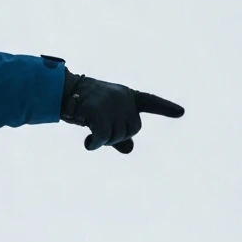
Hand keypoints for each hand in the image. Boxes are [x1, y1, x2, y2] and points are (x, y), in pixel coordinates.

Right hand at [61, 69, 183, 153]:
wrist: (60, 93)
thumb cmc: (81, 105)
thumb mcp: (102, 117)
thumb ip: (117, 132)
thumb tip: (130, 149)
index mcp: (126, 95)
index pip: (149, 101)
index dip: (165, 108)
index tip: (181, 112)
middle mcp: (122, 98)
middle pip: (134, 128)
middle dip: (119, 136)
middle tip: (101, 132)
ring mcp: (111, 104)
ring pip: (119, 135)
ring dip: (106, 140)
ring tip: (90, 131)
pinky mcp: (98, 112)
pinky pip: (104, 137)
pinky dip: (96, 144)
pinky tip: (88, 144)